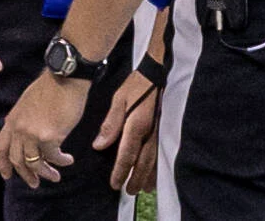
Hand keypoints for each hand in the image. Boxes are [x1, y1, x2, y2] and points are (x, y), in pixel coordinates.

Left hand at [0, 71, 89, 187]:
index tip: (7, 175)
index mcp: (13, 119)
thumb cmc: (51, 87)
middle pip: (17, 160)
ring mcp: (32, 133)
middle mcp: (19, 128)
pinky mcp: (49, 137)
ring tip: (55, 177)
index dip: (3, 164)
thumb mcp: (28, 102)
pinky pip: (53, 157)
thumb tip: (26, 134)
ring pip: (34, 163)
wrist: (65, 77)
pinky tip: (68, 160)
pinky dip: (61, 162)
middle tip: (34, 183)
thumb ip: (23, 119)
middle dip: (26, 175)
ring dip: (45, 173)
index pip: (1, 147)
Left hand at [93, 70, 159, 192]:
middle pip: (143, 163)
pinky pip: (161, 153)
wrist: (157, 73)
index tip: (114, 184)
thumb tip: (100, 145)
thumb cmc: (136, 85)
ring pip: (155, 161)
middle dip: (135, 179)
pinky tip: (155, 172)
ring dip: (148, 176)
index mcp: (136, 125)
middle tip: (129, 191)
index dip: (120, 172)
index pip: (127, 155)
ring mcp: (159, 132)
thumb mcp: (118, 99)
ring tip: (143, 188)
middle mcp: (150, 133)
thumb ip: (110, 124)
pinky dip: (158, 166)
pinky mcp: (164, 129)